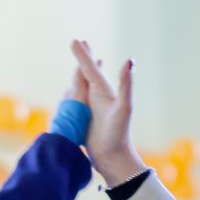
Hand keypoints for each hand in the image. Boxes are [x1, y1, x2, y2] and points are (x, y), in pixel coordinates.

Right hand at [70, 39, 144, 185]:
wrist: (113, 159)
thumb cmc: (119, 134)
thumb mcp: (124, 107)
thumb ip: (126, 84)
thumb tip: (130, 60)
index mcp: (104, 91)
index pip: (91, 68)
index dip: (83, 55)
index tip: (76, 40)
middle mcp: (97, 97)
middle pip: (86, 73)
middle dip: (83, 58)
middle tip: (79, 42)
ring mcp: (89, 109)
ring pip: (79, 86)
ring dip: (77, 74)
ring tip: (78, 62)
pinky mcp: (82, 120)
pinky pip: (73, 103)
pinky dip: (70, 94)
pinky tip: (70, 92)